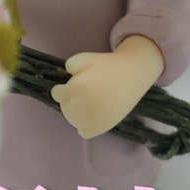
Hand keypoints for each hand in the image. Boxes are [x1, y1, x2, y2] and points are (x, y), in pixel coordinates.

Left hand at [49, 35, 163, 138]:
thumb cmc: (106, 65)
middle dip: (68, 100)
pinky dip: (84, 124)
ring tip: (86, 101)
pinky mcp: (104, 127)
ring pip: (73, 120)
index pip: (57, 94)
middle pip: (64, 108)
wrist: (132, 75)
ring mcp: (95, 120)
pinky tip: (91, 113)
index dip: (62, 88)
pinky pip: (84, 132)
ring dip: (74, 112)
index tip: (71, 84)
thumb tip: (66, 78)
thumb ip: (68, 67)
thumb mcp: (82, 58)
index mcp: (77, 89)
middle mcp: (84, 107)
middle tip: (81, 92)